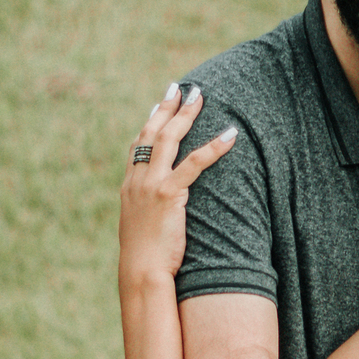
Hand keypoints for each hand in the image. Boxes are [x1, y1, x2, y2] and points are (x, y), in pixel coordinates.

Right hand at [119, 84, 236, 284]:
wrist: (140, 271)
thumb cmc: (145, 257)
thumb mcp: (141, 227)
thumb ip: (148, 210)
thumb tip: (159, 208)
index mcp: (129, 186)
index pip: (138, 145)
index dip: (150, 122)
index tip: (160, 104)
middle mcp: (136, 180)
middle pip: (151, 133)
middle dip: (167, 107)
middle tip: (180, 87)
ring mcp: (150, 184)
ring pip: (169, 139)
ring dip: (186, 115)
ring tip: (201, 97)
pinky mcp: (168, 194)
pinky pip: (194, 164)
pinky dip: (212, 147)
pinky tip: (229, 135)